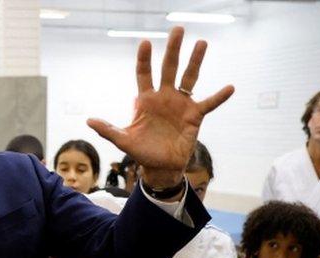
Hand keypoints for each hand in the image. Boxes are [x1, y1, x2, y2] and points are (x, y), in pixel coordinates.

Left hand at [88, 26, 233, 188]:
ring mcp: (181, 104)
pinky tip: (230, 87)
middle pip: (169, 67)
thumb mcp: (123, 140)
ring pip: (189, 77)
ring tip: (202, 43)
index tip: (145, 43)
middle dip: (173, 49)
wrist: (160, 166)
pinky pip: (209, 103)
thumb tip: (89, 120)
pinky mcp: (195, 116)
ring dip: (196, 61)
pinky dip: (219, 96)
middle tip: (177, 29)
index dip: (144, 59)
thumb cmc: (141, 151)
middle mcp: (164, 97)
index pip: (144, 73)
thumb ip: (108, 129)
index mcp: (146, 99)